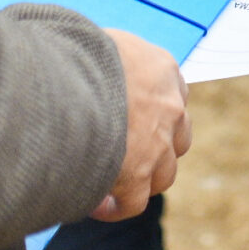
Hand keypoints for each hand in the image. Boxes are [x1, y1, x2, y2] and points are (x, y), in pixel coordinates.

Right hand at [92, 29, 190, 220]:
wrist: (71, 79)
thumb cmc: (75, 52)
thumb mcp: (100, 42)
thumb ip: (104, 59)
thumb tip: (80, 60)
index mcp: (162, 68)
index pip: (172, 92)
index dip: (152, 110)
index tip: (127, 121)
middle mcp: (170, 106)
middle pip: (177, 136)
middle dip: (156, 148)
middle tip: (125, 154)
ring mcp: (158, 143)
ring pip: (164, 172)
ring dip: (142, 179)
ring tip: (109, 182)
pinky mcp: (139, 174)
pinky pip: (135, 201)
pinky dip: (118, 206)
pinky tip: (95, 205)